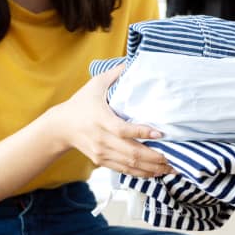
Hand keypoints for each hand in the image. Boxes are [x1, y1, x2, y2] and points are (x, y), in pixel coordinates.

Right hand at [48, 64, 175, 177]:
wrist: (60, 127)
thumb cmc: (81, 103)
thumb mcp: (95, 84)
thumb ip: (115, 73)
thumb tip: (133, 59)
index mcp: (101, 120)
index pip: (123, 130)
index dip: (142, 133)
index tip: (160, 133)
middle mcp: (102, 139)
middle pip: (131, 153)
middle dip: (154, 158)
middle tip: (173, 158)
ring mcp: (102, 153)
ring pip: (130, 165)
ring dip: (151, 169)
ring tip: (170, 168)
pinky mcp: (101, 161)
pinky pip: (124, 170)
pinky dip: (141, 174)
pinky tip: (155, 173)